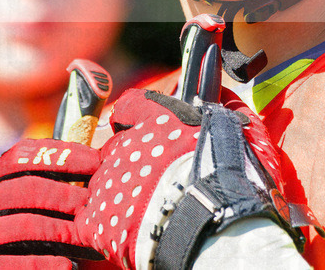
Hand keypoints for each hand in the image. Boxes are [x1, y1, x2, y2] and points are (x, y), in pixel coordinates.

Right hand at [0, 138, 104, 269]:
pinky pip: (8, 263)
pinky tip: (65, 265)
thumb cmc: (13, 238)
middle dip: (66, 194)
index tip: (96, 162)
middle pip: (27, 188)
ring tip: (86, 234)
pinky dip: (41, 263)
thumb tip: (97, 159)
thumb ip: (44, 185)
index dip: (62, 155)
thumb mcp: (18, 207)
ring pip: (23, 224)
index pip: (22, 155)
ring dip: (60, 228)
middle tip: (94, 202)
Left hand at [75, 88, 292, 269]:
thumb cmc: (232, 181)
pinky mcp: (96, 220)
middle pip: (116, 146)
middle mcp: (127, 147)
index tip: (139, 127)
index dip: (134, 117)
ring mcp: (108, 182)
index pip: (132, 106)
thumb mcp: (241, 136)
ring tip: (132, 207)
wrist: (214, 228)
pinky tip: (113, 230)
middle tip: (149, 181)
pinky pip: (84, 215)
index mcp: (158, 123)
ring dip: (112, 189)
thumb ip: (229, 112)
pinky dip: (96, 222)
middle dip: (128, 161)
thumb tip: (228, 94)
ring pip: (97, 178)